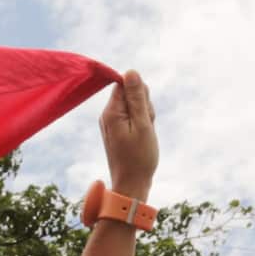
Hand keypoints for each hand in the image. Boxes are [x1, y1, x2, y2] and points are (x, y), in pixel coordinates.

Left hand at [99, 69, 157, 200]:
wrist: (132, 183)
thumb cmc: (139, 157)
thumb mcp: (143, 124)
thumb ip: (137, 98)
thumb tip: (130, 72)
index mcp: (111, 112)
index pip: (125, 84)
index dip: (141, 95)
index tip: (144, 112)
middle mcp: (107, 115)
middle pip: (132, 95)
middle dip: (145, 106)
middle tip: (147, 126)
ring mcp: (112, 123)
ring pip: (136, 107)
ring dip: (146, 117)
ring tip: (145, 135)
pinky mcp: (118, 129)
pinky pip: (134, 118)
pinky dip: (143, 124)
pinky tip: (143, 138)